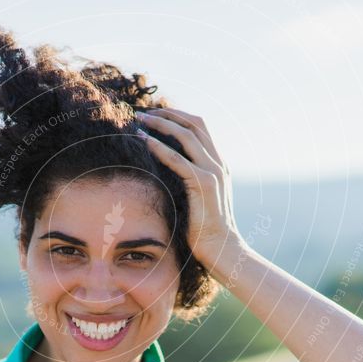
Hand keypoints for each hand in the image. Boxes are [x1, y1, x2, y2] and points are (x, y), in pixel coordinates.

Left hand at [135, 108, 245, 281]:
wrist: (222, 249)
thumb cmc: (205, 229)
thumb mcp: (197, 199)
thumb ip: (188, 181)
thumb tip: (163, 171)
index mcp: (219, 164)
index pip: (200, 127)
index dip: (177, 116)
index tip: (154, 114)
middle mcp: (218, 163)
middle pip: (194, 124)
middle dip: (168, 114)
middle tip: (144, 112)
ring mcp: (213, 172)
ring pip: (187, 135)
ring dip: (161, 124)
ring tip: (140, 121)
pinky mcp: (203, 185)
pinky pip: (179, 159)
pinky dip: (160, 147)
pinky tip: (144, 141)